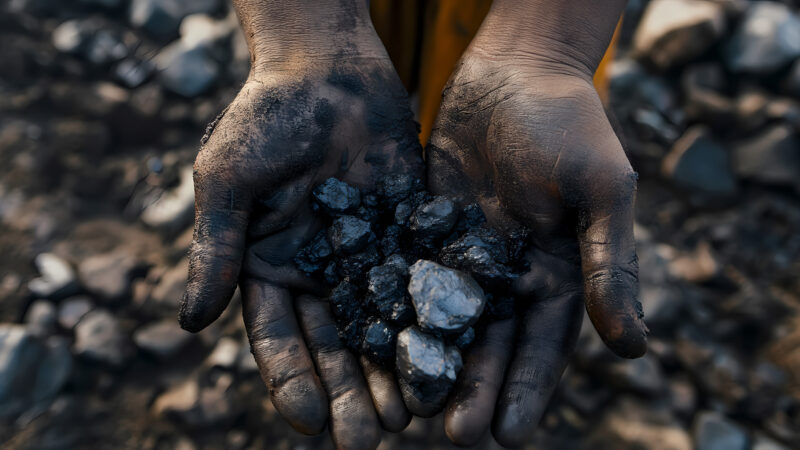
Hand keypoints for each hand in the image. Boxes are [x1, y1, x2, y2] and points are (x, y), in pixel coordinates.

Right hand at [178, 12, 420, 446]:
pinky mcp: (406, 238)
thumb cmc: (264, 119)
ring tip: (410, 416)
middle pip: (335, 347)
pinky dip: (432, 323)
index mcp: (269, 272)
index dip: (292, 380)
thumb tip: (189, 322)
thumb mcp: (228, 181)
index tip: (309, 422)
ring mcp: (365, 260)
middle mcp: (318, 276)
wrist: (326, 71)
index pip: (279, 341)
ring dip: (393, 372)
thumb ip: (216, 248)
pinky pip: (420, 286)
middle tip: (369, 439)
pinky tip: (448, 358)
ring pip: (381, 328)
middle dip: (350, 393)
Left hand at [425, 45, 647, 446]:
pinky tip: (374, 346)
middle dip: (472, 389)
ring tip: (408, 410)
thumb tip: (634, 347)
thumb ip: (608, 265)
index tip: (506, 435)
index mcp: (556, 273)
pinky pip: (407, 279)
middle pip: (488, 344)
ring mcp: (462, 256)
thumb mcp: (599, 190)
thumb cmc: (568, 123)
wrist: (514, 70)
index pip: (541, 345)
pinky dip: (394, 314)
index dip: (524, 389)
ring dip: (430, 364)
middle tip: (451, 436)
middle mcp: (508, 275)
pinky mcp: (424, 232)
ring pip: (444, 321)